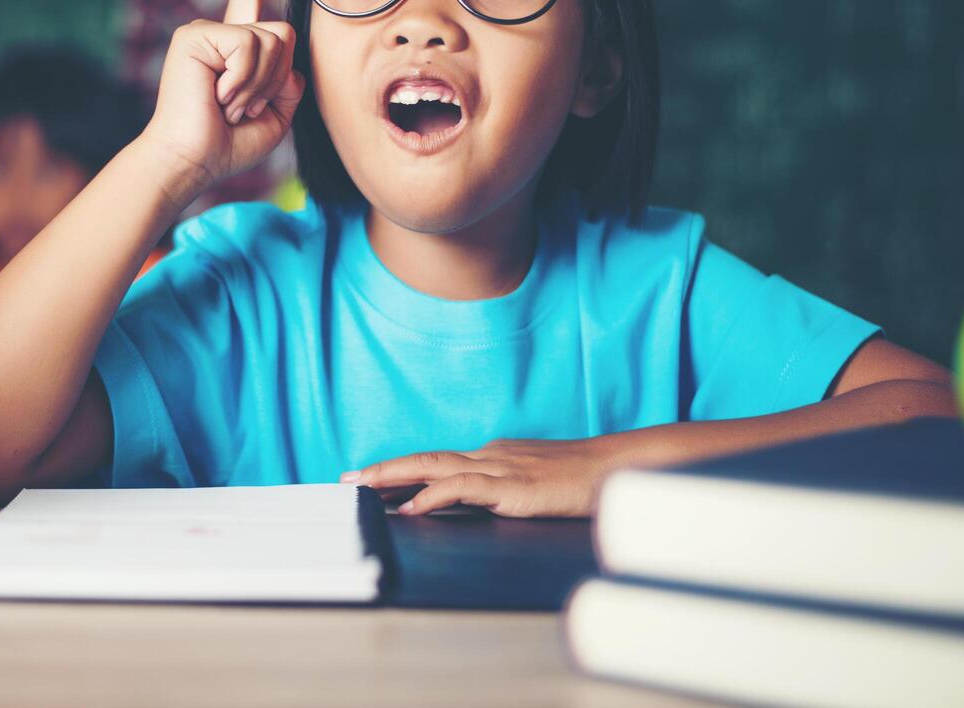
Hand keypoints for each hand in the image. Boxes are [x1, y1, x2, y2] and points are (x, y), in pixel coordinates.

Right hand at [138, 0, 305, 199]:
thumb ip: (290, 82)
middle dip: (275, 77)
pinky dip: (243, 80)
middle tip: (241, 107)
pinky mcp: (196, 36)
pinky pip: (248, 46)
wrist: (192, 160)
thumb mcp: (275, 114)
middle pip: (284, 32)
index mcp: (236, 46)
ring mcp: (205, 31)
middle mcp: (220, 32)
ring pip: (271, 41)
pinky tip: (219, 97)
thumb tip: (292, 65)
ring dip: (259, 84)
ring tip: (229, 105)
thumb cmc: (228, 145)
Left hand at [341, 437, 623, 517]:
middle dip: (383, 469)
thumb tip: (471, 506)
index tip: (369, 481)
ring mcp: (498, 467)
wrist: (616, 469)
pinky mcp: (511, 485)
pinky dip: (434, 495)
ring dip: (394, 475)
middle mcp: (488, 455)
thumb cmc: (580, 482)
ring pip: (434, 466)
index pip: (436, 462)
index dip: (400, 470)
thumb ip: (501, 492)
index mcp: (492, 456)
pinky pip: (463, 487)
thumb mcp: (532, 486)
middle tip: (347, 480)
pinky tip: (412, 507)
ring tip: (363, 487)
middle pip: (425, 458)